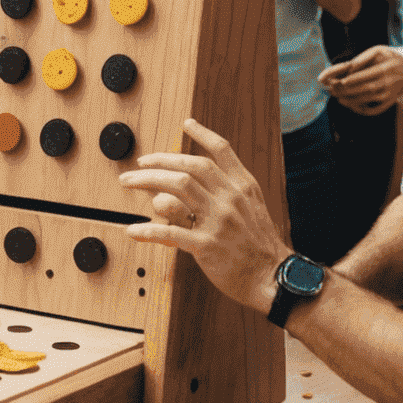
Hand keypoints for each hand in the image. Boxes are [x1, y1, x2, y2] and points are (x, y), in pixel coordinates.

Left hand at [119, 118, 290, 313]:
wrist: (273, 278)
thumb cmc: (259, 245)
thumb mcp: (252, 208)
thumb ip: (227, 191)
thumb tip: (195, 179)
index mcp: (243, 187)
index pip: (222, 150)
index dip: (203, 135)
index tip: (186, 124)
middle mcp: (230, 199)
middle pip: (189, 166)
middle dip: (159, 160)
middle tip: (140, 163)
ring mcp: (218, 221)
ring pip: (177, 189)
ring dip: (147, 182)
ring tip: (129, 183)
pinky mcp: (206, 246)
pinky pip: (170, 232)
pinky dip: (148, 230)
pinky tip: (134, 230)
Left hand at [319, 44, 402, 115]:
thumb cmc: (386, 57)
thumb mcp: (377, 51)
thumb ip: (361, 60)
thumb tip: (345, 70)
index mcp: (388, 66)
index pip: (369, 74)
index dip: (354, 79)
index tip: (340, 81)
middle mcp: (392, 81)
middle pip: (368, 88)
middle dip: (349, 90)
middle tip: (333, 90)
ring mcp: (392, 93)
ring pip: (370, 99)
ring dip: (353, 100)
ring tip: (338, 98)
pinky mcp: (391, 101)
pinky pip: (376, 109)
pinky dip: (362, 109)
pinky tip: (350, 105)